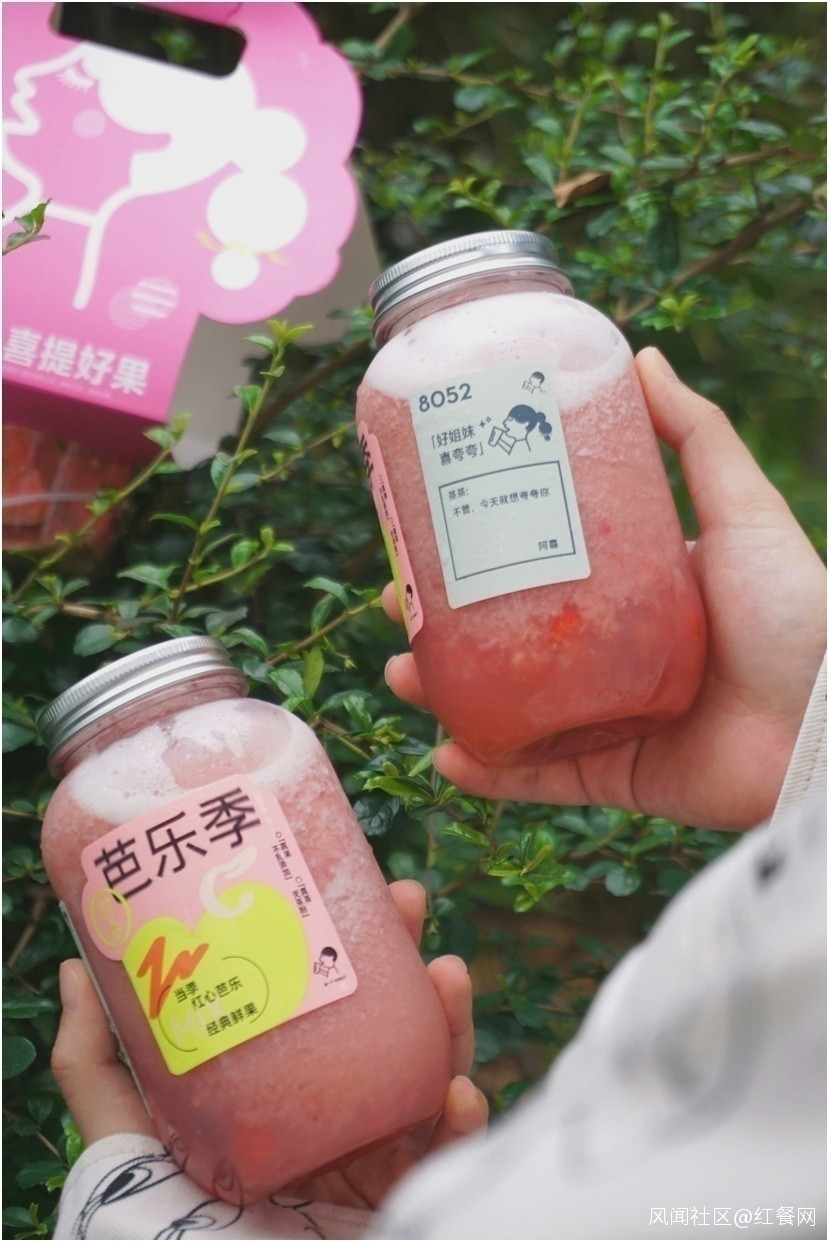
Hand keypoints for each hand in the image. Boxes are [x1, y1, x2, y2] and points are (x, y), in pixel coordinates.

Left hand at [52, 880, 486, 1211]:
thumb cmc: (164, 1234)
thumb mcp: (124, 1143)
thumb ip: (95, 1069)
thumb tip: (76, 968)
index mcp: (275, 1100)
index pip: (319, 1010)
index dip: (339, 944)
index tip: (349, 884)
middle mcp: (328, 1124)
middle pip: (381, 1029)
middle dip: (402, 961)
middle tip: (408, 900)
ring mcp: (372, 1164)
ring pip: (424, 1077)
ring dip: (448, 1023)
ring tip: (449, 973)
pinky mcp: (406, 1203)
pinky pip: (448, 1157)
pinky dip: (461, 1120)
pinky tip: (459, 1089)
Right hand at [383, 347, 825, 830]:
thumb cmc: (796, 607)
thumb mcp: (740, 508)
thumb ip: (696, 436)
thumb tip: (643, 354)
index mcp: (635, 593)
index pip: (539, 569)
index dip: (479, 555)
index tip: (427, 534)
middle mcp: (615, 655)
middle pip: (509, 639)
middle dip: (445, 625)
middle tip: (399, 603)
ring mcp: (613, 718)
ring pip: (510, 710)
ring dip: (449, 698)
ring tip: (405, 673)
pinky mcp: (621, 775)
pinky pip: (542, 780)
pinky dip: (491, 776)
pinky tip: (446, 757)